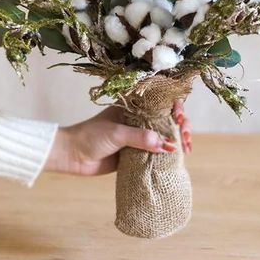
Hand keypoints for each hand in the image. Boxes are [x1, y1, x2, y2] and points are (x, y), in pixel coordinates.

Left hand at [45, 102, 191, 175]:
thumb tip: (165, 145)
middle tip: (186, 136)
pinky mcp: (137, 152)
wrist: (73, 156)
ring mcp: (139, 136)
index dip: (174, 106)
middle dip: (181, 125)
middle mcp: (139, 118)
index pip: (160, 101)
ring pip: (164, 135)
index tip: (179, 118)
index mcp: (133, 105)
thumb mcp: (116, 133)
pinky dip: (168, 154)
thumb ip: (139, 138)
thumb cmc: (90, 136)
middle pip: (167, 118)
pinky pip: (156, 152)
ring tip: (186, 149)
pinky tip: (178, 158)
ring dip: (178, 139)